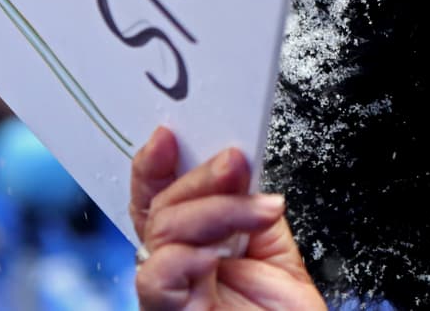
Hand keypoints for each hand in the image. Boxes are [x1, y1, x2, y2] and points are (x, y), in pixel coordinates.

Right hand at [130, 127, 326, 310]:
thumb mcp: (274, 250)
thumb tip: (238, 164)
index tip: (171, 136)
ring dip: (214, 211)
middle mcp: (174, 269)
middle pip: (160, 208)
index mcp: (194, 247)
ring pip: (163, 232)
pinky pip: (158, 278)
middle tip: (236, 164)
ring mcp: (169, 294)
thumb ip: (251, 209)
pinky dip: (187, 257)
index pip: (160, 199)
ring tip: (257, 213)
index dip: (155, 165)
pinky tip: (216, 254)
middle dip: (200, 178)